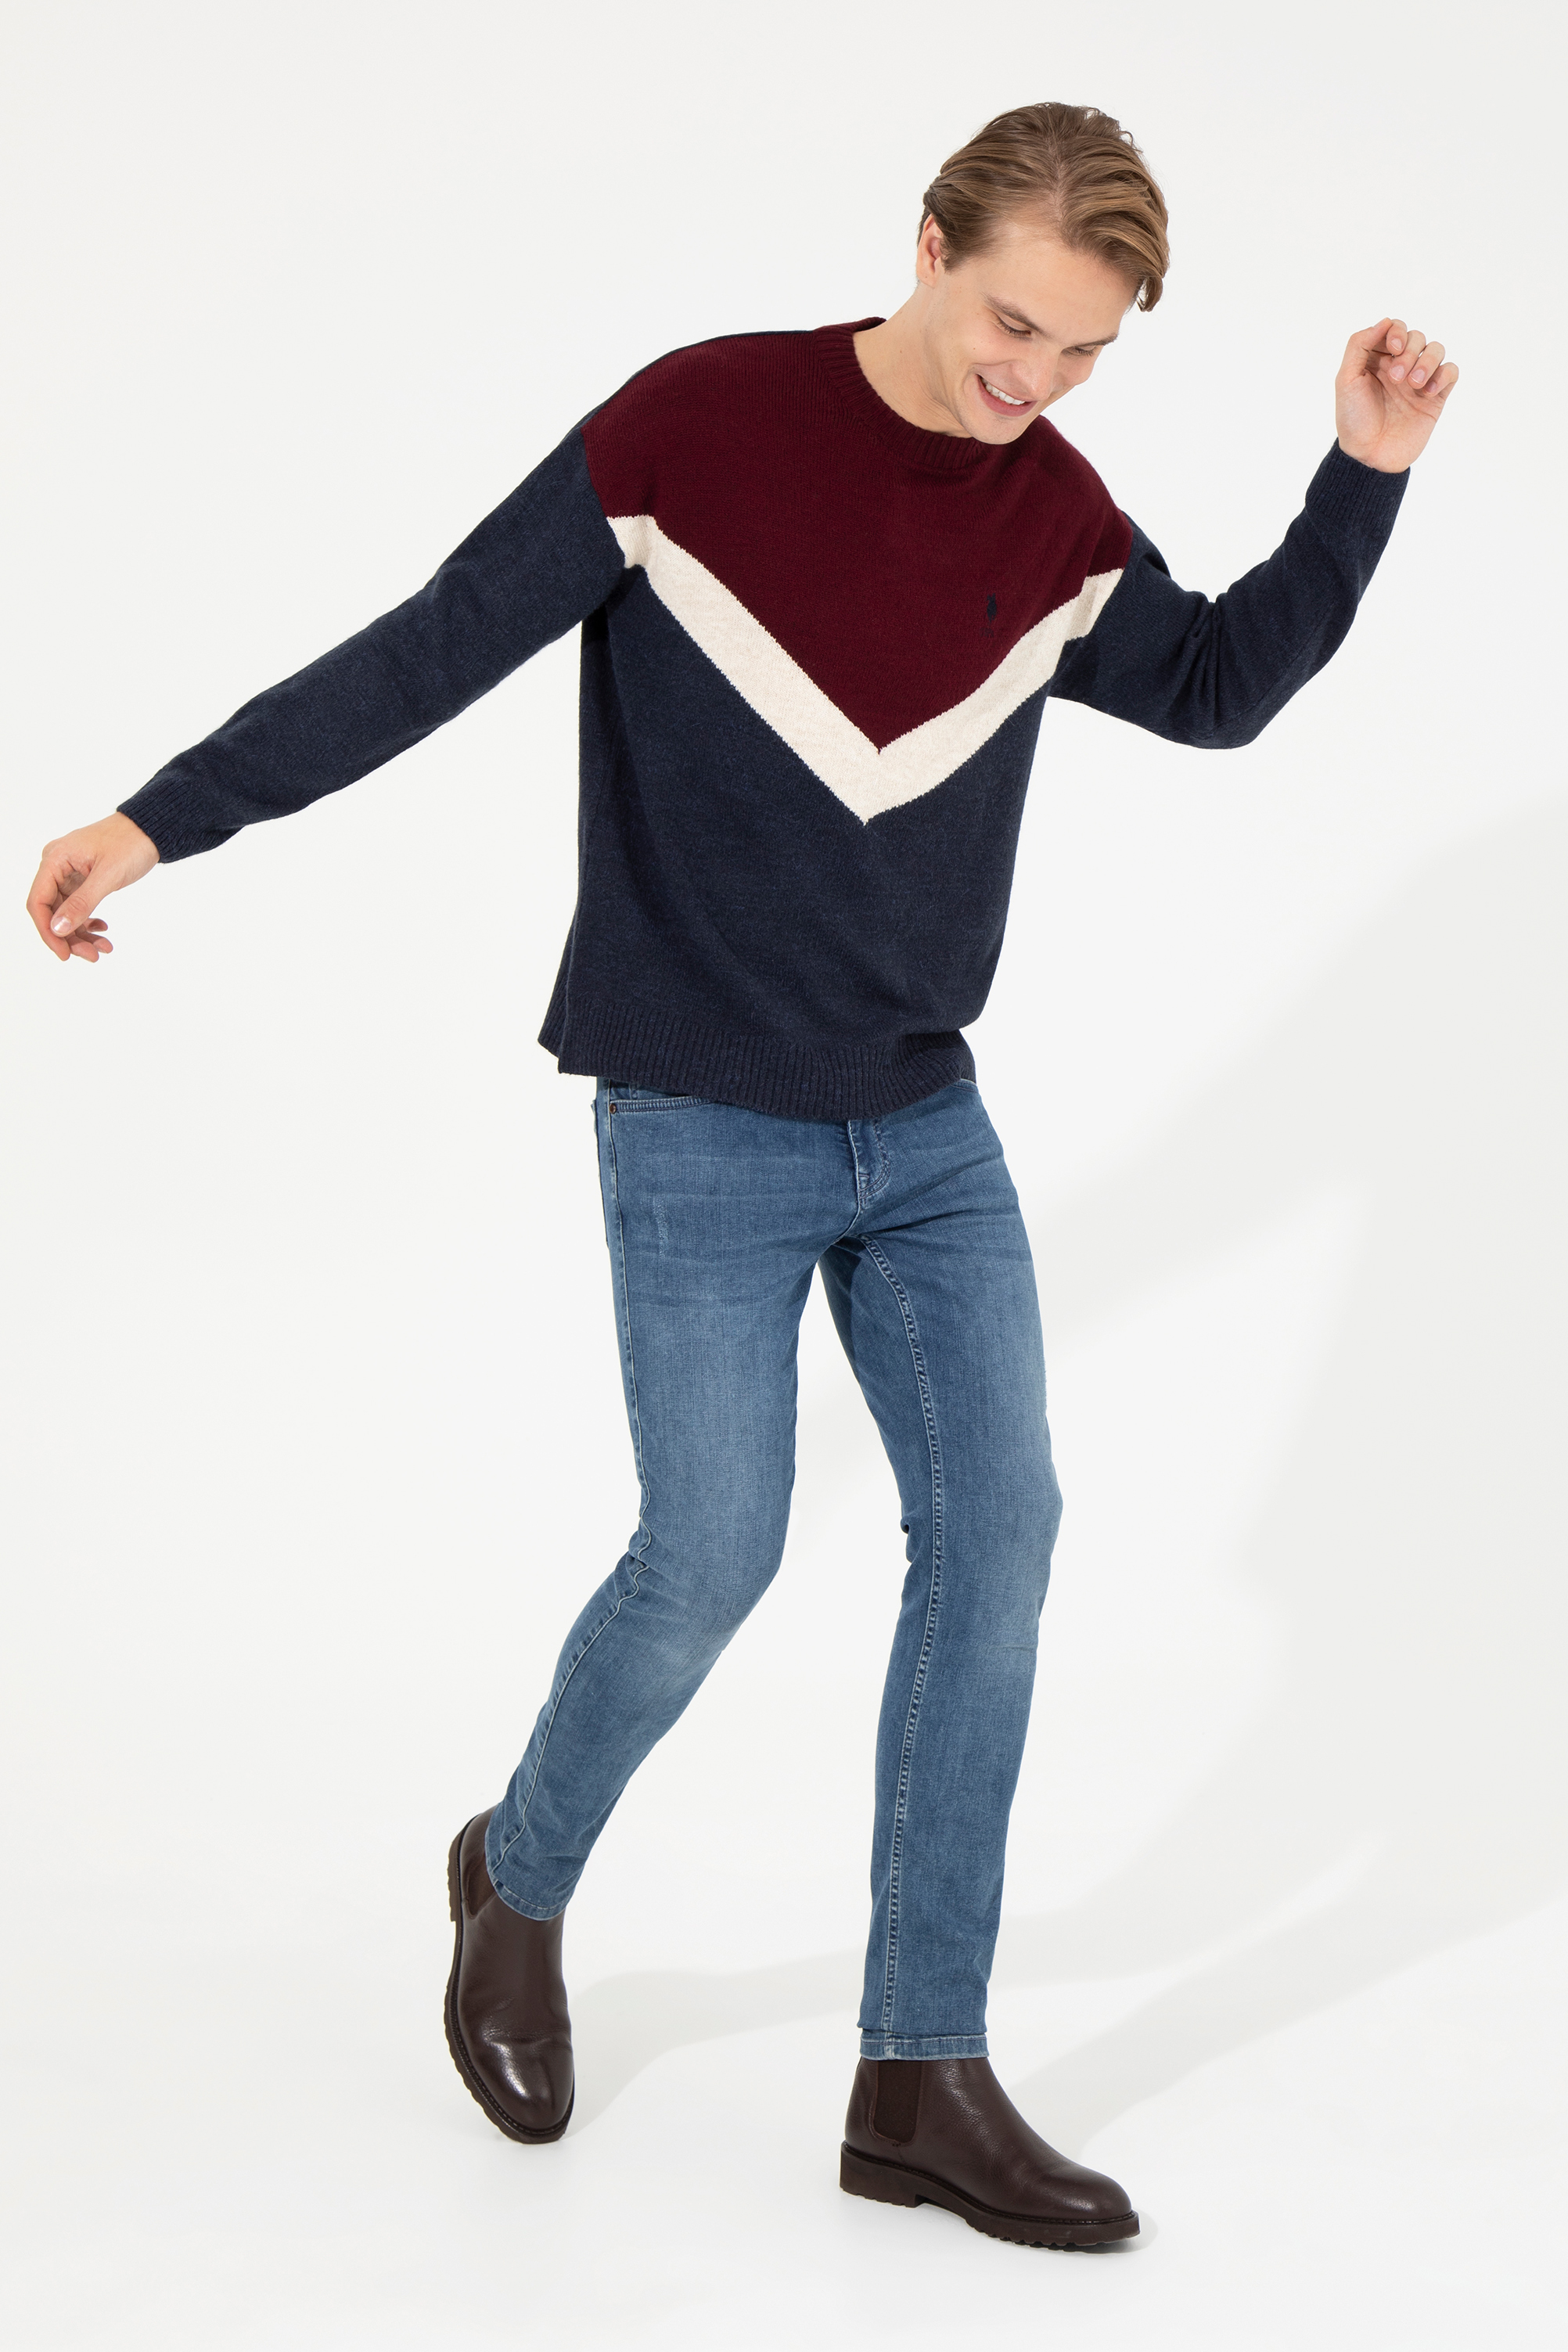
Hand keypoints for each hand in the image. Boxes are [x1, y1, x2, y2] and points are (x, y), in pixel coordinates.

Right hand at [26, 811, 158, 962]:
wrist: (150, 830)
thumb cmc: (130, 843)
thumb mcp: (107, 876)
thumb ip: (81, 903)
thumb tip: (58, 929)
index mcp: (54, 860)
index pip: (38, 903)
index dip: (48, 932)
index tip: (64, 954)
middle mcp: (56, 866)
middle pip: (52, 911)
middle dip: (69, 937)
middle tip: (92, 956)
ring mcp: (68, 873)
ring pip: (66, 912)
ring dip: (81, 934)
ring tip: (102, 949)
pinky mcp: (82, 879)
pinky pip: (78, 906)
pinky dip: (89, 921)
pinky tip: (103, 930)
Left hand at [1335, 318, 1458, 474]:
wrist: (1370, 456)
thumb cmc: (1354, 420)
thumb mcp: (1346, 380)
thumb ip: (1359, 345)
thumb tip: (1384, 321)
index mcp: (1377, 359)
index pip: (1395, 328)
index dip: (1397, 333)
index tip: (1392, 350)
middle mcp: (1400, 366)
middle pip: (1417, 337)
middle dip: (1409, 352)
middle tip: (1396, 378)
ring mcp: (1419, 381)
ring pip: (1436, 349)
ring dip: (1427, 361)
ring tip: (1414, 385)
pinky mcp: (1435, 397)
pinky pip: (1451, 371)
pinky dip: (1443, 375)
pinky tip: (1427, 391)